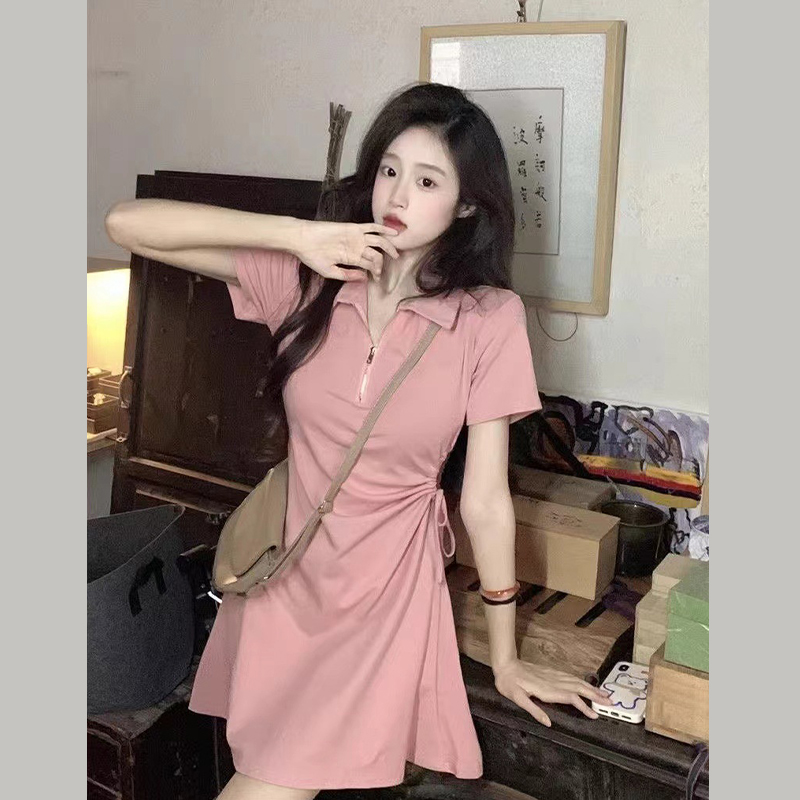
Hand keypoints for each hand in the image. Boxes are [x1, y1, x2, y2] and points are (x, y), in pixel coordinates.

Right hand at [295, 220, 399, 281]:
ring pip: (378, 241)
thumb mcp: (330, 272)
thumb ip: (347, 275)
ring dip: (389, 247)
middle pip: (376, 255)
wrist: (302, 240)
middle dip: (382, 263)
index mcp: (352, 258)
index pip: (370, 265)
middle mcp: (356, 248)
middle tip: (384, 270)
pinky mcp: (353, 228)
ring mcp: (356, 237)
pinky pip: (372, 227)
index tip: (378, 278)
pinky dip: (383, 229)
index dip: (376, 272)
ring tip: (396, 253)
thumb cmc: (313, 257)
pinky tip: (393, 232)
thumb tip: (364, 277)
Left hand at [493, 659, 611, 726]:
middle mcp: (553, 681)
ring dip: (591, 688)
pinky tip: (586, 685)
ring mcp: (553, 675)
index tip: (595, 715)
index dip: (584, 706)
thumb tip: (549, 723)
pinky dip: (581, 681)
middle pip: (578, 688)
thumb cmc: (509, 683)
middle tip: (610, 702)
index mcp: (547, 690)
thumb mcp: (517, 699)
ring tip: (604, 694)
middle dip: (595, 695)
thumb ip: (533, 710)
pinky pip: (570, 677)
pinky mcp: (551, 672)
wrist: (505, 664)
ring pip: (576, 681)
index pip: (570, 698)